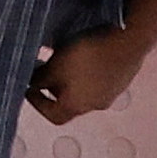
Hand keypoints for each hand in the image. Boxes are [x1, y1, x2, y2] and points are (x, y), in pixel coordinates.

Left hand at [31, 19, 153, 122]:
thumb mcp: (55, 65)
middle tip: (44, 69)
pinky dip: (87, 71)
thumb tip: (32, 84)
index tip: (29, 88)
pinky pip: (99, 79)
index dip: (38, 104)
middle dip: (54, 87)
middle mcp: (96, 104)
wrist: (127, 41)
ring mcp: (112, 92)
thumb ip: (40, 78)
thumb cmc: (87, 55)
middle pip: (70, 103)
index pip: (54, 116)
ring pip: (85, 90)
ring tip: (64, 59)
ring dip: (71, 78)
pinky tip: (85, 54)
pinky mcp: (122, 78)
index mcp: (77, 106)